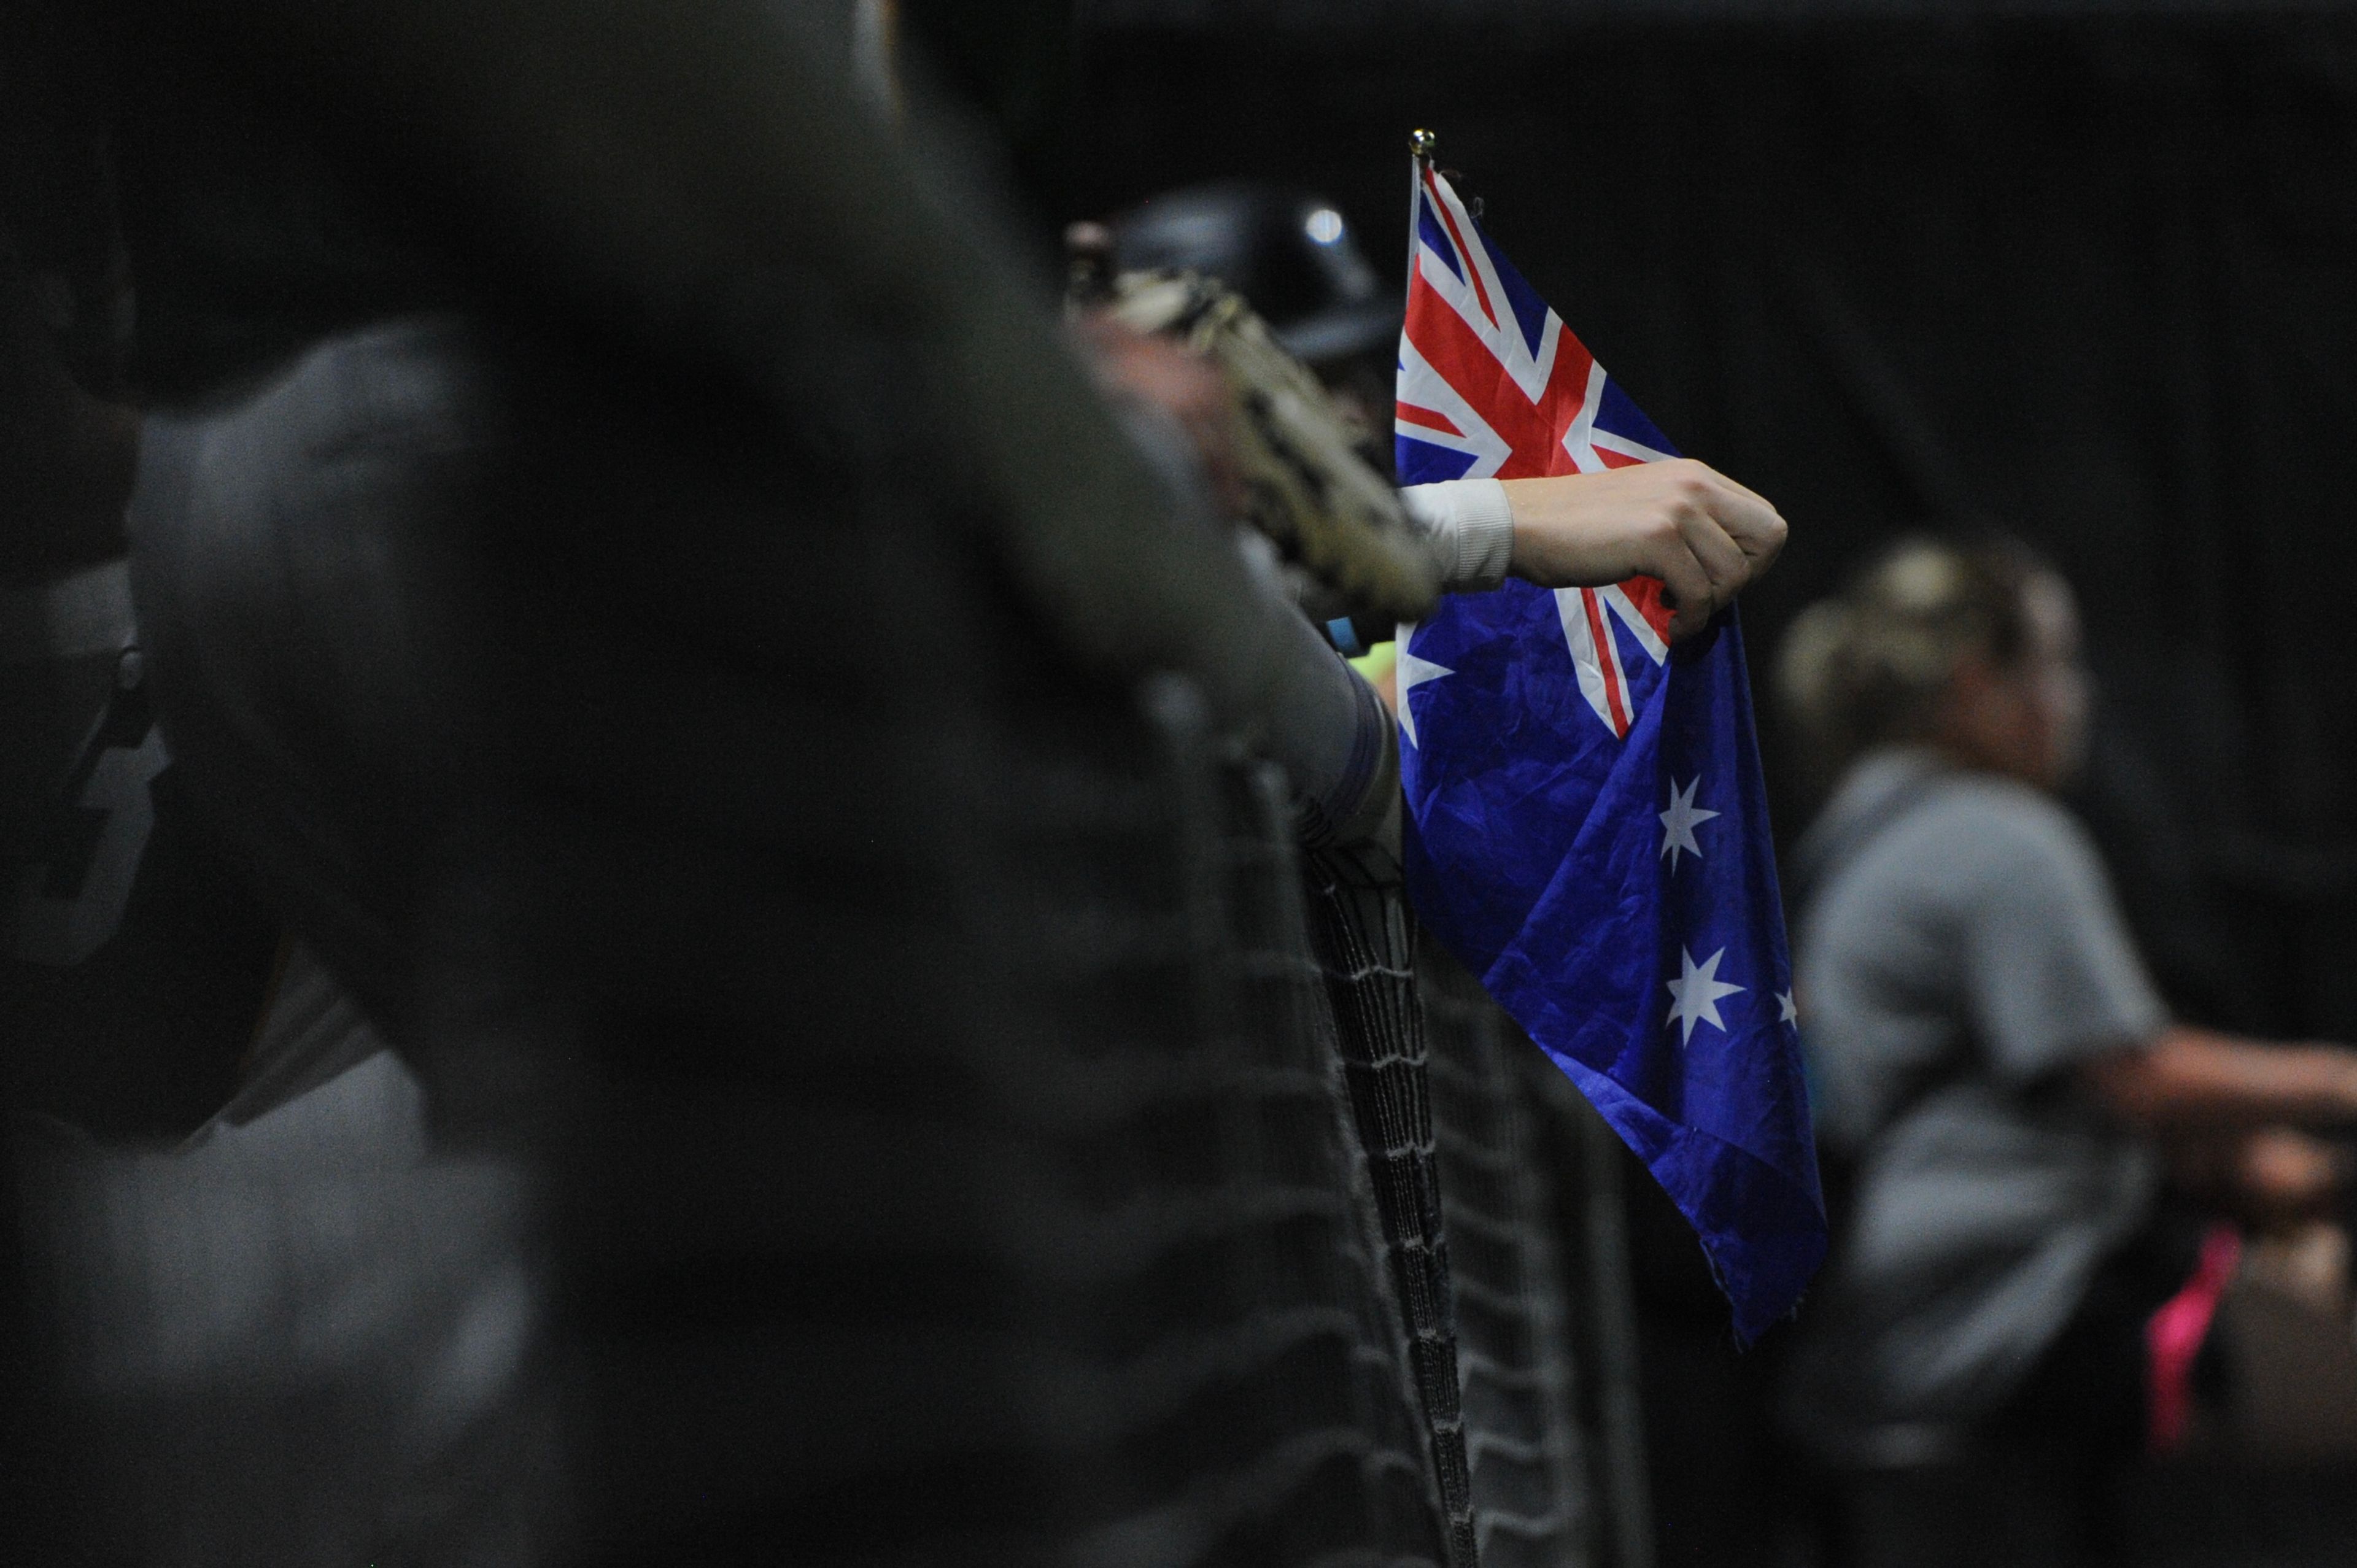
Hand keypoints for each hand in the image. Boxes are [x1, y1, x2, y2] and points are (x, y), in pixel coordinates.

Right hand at [1500, 459, 1787, 640]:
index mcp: (1695, 475)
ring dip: (1709, 607)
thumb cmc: (1575, 526)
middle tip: (1703, 597)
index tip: (1712, 579)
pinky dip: (1690, 621)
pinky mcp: (1656, 539)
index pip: (1766, 519)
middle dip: (1743, 580)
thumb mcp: (1645, 508)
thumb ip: (1688, 522)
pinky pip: (1700, 595)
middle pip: (1769, 539)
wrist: (1521, 523)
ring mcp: (1677, 509)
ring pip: (1734, 574)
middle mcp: (1694, 484)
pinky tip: (1668, 625)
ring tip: (1676, 611)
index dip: (1751, 560)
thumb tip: (1727, 566)